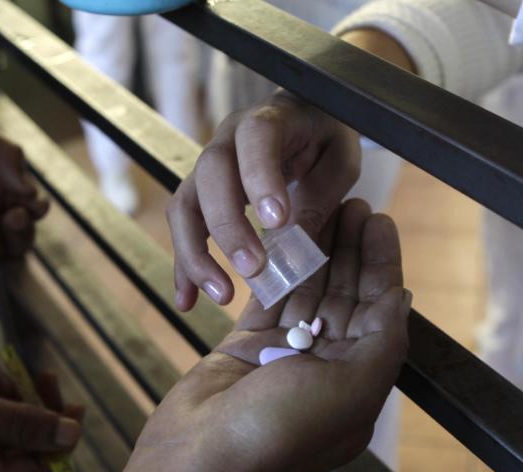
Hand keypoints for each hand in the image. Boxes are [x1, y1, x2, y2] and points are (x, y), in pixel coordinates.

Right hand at [98, 199, 409, 471]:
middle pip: (345, 295)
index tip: (380, 220)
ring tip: (324, 207)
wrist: (202, 457)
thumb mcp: (352, 391)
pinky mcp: (248, 344)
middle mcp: (326, 367)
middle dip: (351, 249)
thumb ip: (383, 341)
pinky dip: (280, 267)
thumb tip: (402, 298)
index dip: (381, 263)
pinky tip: (288, 236)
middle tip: (354, 201)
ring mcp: (285, 355)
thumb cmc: (283, 431)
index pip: (378, 310)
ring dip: (319, 251)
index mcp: (358, 382)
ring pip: (308, 291)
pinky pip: (270, 298)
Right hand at [167, 91, 359, 309]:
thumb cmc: (325, 139)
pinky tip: (187, 299)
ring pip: (185, 205)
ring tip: (222, 294)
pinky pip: (183, 228)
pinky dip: (183, 266)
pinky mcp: (200, 195)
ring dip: (197, 253)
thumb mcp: (338, 162)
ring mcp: (208, 168)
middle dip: (228, 225)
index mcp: (270, 120)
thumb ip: (319, 196)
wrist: (305, 121)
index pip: (256, 139)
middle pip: (211, 174)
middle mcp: (228, 139)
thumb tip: (294, 244)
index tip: (276, 221)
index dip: (259, 177)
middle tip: (253, 268)